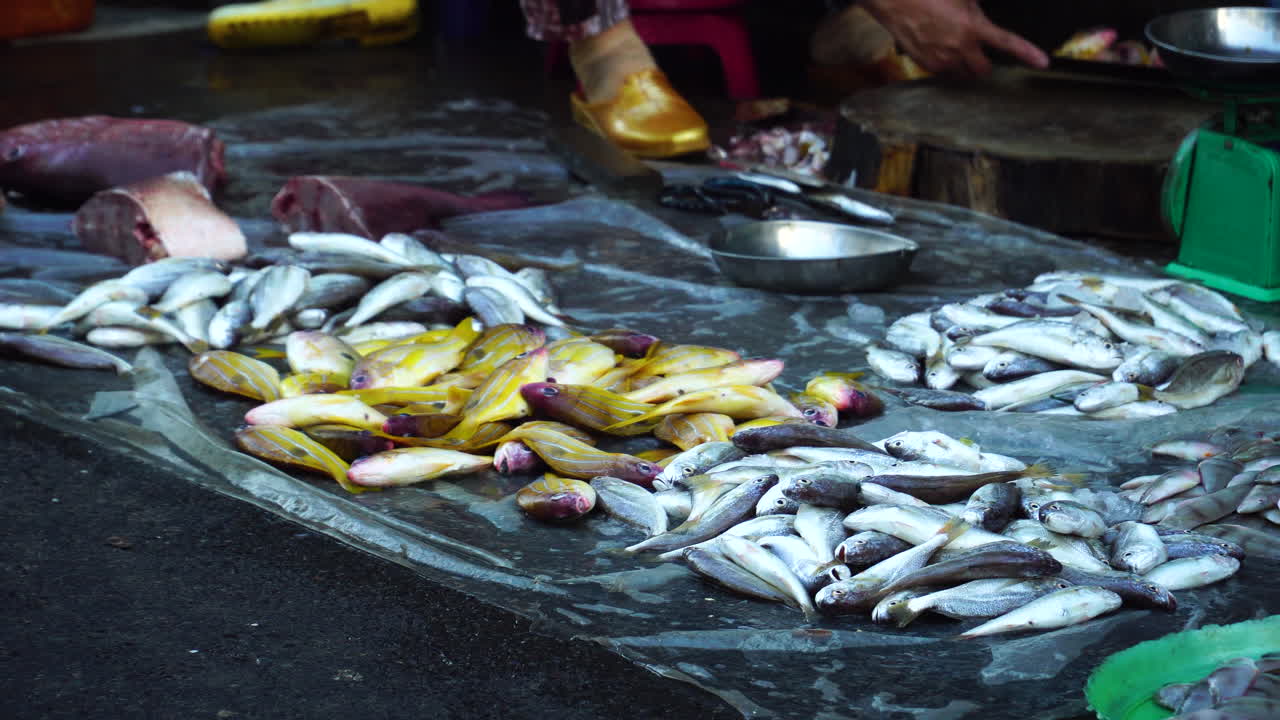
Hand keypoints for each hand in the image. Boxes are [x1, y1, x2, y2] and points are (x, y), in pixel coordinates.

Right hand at [861, 0, 1048, 76]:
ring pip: (964, 74)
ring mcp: (942, 60)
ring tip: (955, 47)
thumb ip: (977, 11)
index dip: (1028, 53)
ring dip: (965, 65)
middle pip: (983, 70)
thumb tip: (983, 21)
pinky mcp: (927, 65)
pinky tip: (939, 48)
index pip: (1008, 43)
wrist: (896, 1)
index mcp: (973, 27)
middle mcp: (960, 48)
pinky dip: (947, 65)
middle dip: (984, 63)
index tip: (1043, 62)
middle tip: (978, 51)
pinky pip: (945, 73)